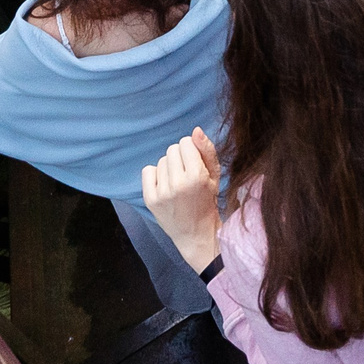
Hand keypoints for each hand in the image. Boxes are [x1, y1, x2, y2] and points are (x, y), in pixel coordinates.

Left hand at [142, 127, 222, 271]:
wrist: (195, 233)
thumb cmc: (207, 201)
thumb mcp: (215, 176)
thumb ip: (207, 151)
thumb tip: (196, 130)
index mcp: (197, 176)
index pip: (186, 142)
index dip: (192, 151)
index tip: (195, 164)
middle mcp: (178, 184)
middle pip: (172, 149)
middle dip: (180, 158)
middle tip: (186, 174)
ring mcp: (162, 192)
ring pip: (161, 160)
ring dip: (169, 168)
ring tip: (177, 182)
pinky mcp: (150, 199)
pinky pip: (147, 170)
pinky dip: (155, 175)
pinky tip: (164, 186)